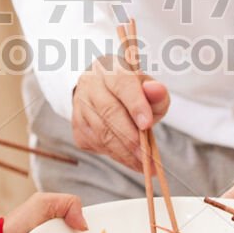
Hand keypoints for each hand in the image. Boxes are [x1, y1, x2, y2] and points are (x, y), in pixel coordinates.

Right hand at [70, 55, 169, 169]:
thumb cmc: (130, 92)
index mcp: (110, 68)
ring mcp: (80, 106)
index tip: (147, 124)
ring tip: (144, 164)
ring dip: (124, 152)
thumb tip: (156, 90)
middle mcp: (90, 84)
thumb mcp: (148, 88)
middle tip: (148, 156)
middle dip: (130, 137)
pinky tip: (129, 159)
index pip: (122, 84)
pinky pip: (96, 144)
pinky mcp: (77, 127)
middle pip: (109, 112)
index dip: (135, 104)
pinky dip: (116, 155)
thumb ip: (156, 93)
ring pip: (101, 132)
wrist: (102, 93)